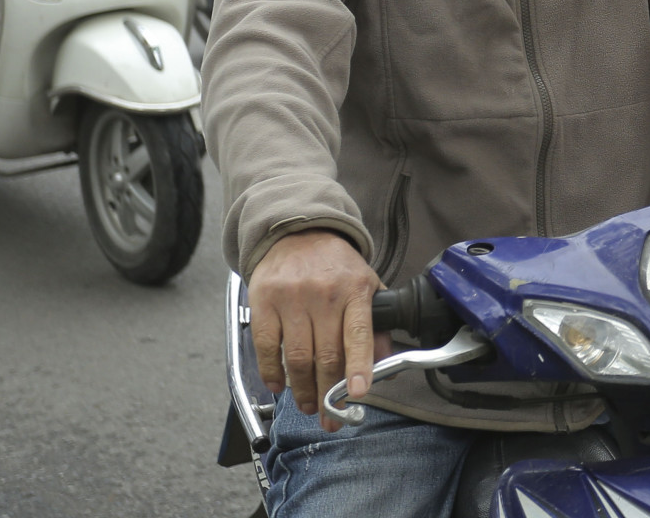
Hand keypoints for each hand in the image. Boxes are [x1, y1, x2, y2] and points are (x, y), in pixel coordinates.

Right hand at [250, 230, 389, 430]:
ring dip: (302, 390)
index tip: (357, 394)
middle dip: (328, 394)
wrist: (298, 232)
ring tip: (308, 405)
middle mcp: (324, 294)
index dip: (358, 367)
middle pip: (326, 355)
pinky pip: (267, 347)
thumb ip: (377, 326)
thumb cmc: (335, 266)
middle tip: (330, 416)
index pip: (359, 334)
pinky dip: (272, 373)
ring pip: (298, 357)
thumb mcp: (366, 285)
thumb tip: (385, 367)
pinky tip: (279, 385)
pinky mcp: (264, 301)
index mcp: (355, 290)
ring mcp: (292, 297)